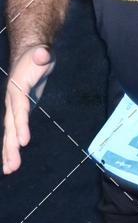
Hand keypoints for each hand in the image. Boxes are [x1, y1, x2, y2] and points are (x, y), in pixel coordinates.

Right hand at [3, 45, 54, 173]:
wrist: (29, 53)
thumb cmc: (38, 54)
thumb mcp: (43, 52)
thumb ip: (42, 55)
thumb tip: (43, 54)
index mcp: (17, 87)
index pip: (19, 108)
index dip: (21, 124)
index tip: (24, 141)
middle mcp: (12, 100)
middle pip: (10, 126)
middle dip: (11, 147)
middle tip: (13, 166)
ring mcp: (13, 107)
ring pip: (9, 132)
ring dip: (8, 151)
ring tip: (10, 169)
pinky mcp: (18, 112)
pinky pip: (14, 131)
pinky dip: (12, 145)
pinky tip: (12, 160)